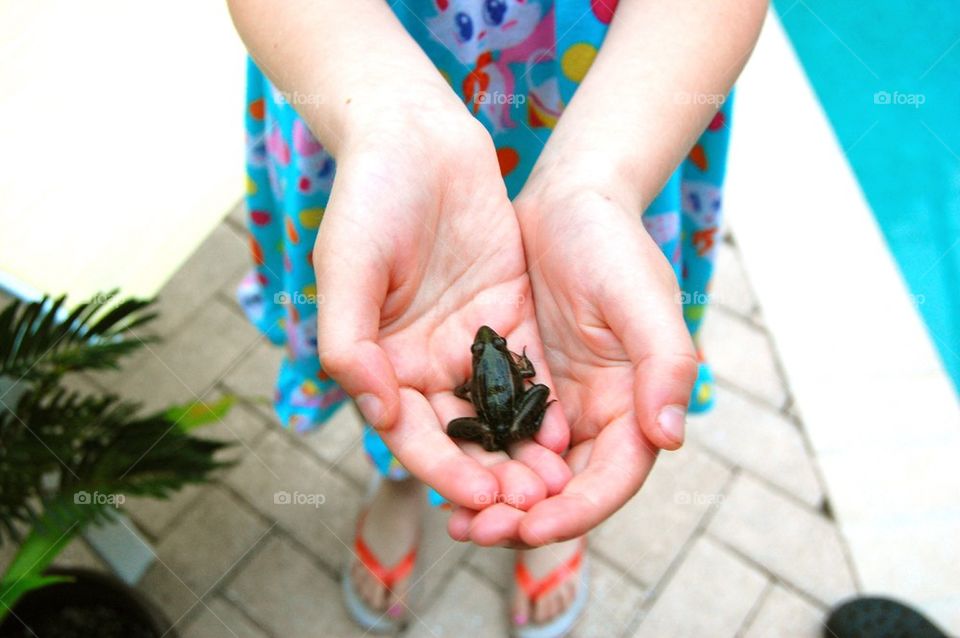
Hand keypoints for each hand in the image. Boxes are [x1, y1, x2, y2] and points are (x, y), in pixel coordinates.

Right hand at [313, 98, 570, 510]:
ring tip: (558, 481)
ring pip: (498, 411)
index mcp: (380, 360)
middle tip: (532, 504)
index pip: (411, 430)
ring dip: (523, 449)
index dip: (442, 467)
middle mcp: (424, 362)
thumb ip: (351, 343)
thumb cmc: (368, 199)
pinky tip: (571, 429)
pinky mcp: (506, 316)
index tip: (479, 496)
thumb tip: (378, 412)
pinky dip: (544, 402)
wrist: (417, 138)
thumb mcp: (346, 267)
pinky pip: (526, 368)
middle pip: (460, 432)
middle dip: (492, 471)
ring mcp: (467, 341)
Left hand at [448, 172, 697, 545]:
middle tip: (475, 532)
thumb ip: (665, 364)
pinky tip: (442, 468)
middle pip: (565, 488)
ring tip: (456, 519)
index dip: (575, 512)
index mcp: (635, 403)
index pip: (611, 478)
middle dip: (524, 517)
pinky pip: (496, 430)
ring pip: (525, 468)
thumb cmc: (613, 243)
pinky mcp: (518, 381)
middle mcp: (596, 412)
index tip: (531, 528)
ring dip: (494, 497)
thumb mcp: (643, 297)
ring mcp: (555, 400)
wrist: (568, 201)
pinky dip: (476, 455)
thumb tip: (670, 438)